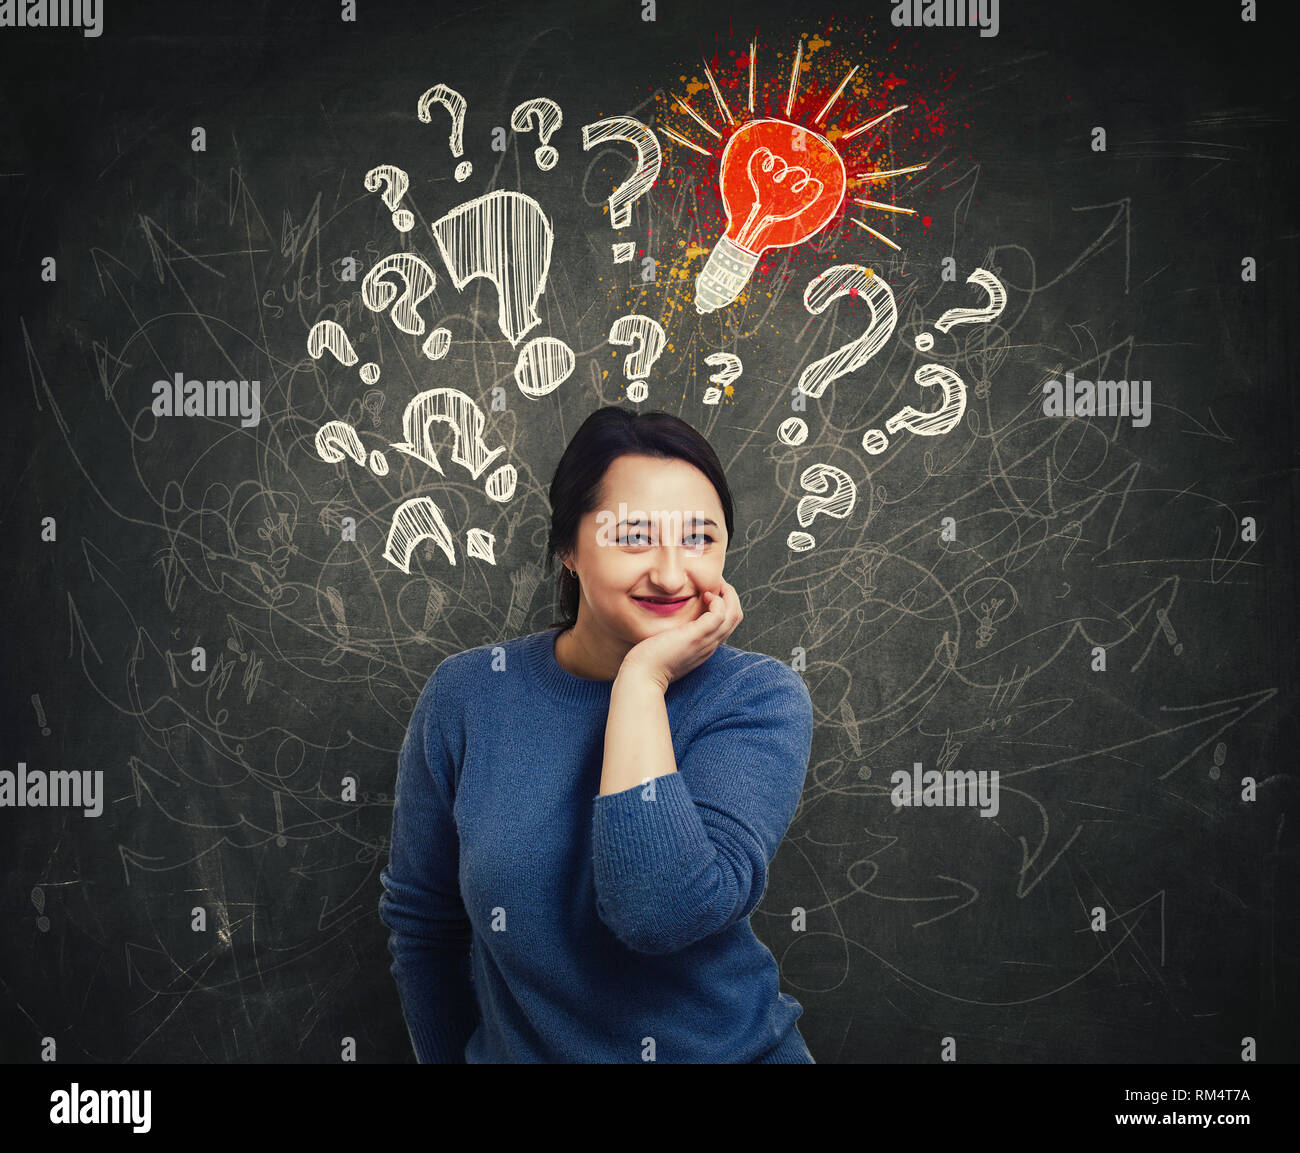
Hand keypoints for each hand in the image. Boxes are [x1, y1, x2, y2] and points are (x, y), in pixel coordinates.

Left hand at [618, 578, 743, 689]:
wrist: (642, 676)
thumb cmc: (649, 661)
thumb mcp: (668, 645)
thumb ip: (675, 635)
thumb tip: (669, 623)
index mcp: (704, 647)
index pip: (726, 625)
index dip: (724, 606)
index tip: (711, 592)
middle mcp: (710, 645)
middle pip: (735, 618)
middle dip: (730, 596)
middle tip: (718, 583)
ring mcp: (705, 641)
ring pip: (733, 615)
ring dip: (728, 595)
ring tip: (716, 584)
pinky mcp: (696, 636)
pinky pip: (719, 614)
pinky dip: (717, 601)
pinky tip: (704, 595)